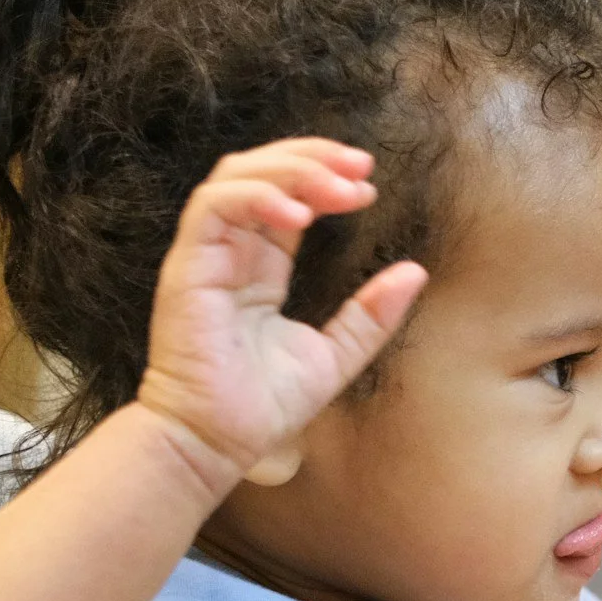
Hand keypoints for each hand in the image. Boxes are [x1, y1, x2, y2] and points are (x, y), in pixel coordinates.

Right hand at [133, 138, 427, 493]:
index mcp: (261, 266)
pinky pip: (213, 207)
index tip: (370, 187)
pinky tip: (300, 213)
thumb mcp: (336, 355)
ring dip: (291, 169)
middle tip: (361, 165)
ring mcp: (206, 255)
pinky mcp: (187, 265)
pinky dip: (257, 197)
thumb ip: (370, 315)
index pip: (288, 197)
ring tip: (339, 184)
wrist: (217, 442)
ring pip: (236, 176)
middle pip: (262, 172)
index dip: (327, 181)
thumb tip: (415, 272)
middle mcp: (232, 252)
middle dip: (313, 158)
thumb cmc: (264, 406)